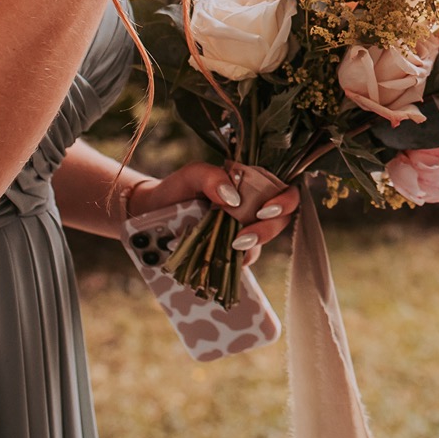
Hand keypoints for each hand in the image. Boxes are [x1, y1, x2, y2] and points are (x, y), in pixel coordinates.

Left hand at [127, 163, 298, 261]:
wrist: (153, 213)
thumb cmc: (176, 188)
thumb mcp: (192, 174)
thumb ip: (212, 177)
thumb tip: (233, 199)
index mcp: (252, 183)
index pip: (286, 191)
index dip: (286, 202)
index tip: (265, 211)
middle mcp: (254, 207)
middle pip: (281, 219)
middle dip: (268, 230)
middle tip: (242, 237)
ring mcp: (244, 230)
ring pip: (264, 241)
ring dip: (252, 248)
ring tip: (229, 248)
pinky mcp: (232, 251)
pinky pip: (245, 260)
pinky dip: (238, 262)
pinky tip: (224, 262)